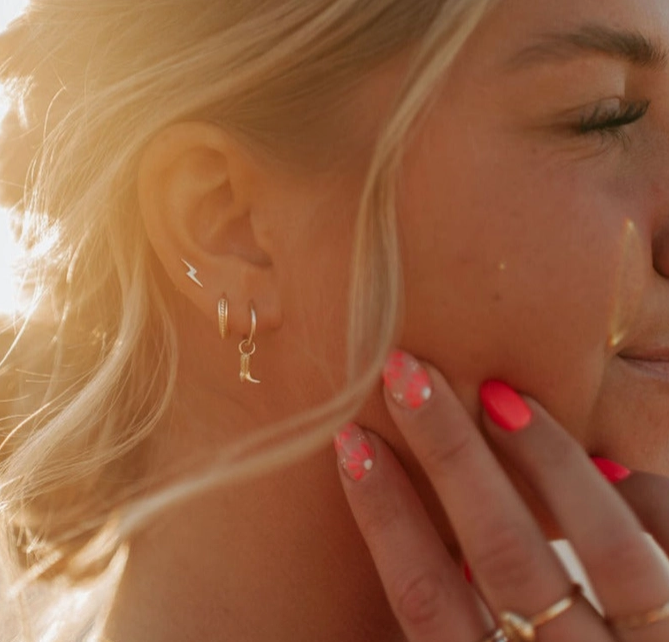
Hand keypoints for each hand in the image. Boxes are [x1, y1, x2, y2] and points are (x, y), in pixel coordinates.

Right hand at [334, 351, 668, 641]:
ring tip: (498, 392)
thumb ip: (449, 629)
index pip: (425, 602)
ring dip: (545, 459)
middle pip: (503, 555)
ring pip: (602, 546)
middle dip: (449, 456)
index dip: (384, 517)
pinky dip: (643, 492)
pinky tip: (604, 452)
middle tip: (407, 374)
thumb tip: (416, 548)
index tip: (351, 442)